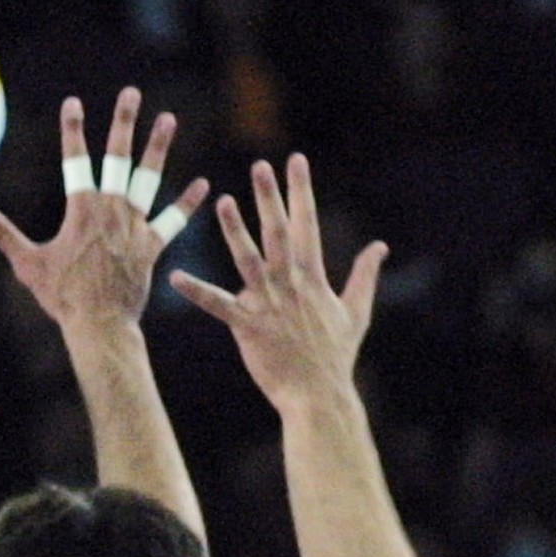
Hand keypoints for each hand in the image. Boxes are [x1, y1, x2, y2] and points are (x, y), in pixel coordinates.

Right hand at [0, 87, 206, 327]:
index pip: (76, 161)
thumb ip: (3, 234)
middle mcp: (112, 211)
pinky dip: (186, 204)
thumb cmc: (63, 298)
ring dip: (158, 148)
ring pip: (149, 179)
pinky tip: (203, 186)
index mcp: (83, 210)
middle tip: (131, 94)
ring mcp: (134, 227)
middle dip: (124, 123)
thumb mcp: (29, 264)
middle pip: (119, 158)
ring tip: (168, 119)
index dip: (73, 130)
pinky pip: (172, 222)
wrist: (101, 326)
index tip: (73, 103)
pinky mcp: (151, 248)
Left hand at [170, 154, 385, 410]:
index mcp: (313, 278)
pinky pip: (217, 304)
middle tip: (260, 165)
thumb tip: (380, 246)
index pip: (307, 224)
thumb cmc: (336, 356)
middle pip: (278, 233)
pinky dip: (196, 291)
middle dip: (269, 197)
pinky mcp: (248, 326)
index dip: (300, 191)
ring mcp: (268, 304)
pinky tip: (175, 276)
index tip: (296, 161)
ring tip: (221, 200)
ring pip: (247, 259)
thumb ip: (364, 275)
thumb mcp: (357, 312)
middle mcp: (290, 284)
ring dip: (234, 230)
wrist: (318, 395)